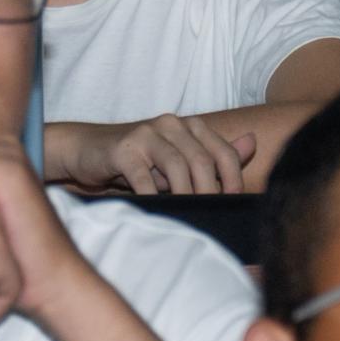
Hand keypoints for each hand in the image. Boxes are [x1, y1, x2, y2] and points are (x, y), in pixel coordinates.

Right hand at [46, 113, 256, 196]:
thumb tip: (252, 142)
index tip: (233, 204)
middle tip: (211, 216)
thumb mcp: (177, 158)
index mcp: (189, 125)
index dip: (233, 180)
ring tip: (189, 215)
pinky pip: (144, 177)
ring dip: (185, 195)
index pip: (223, 152)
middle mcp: (170, 124)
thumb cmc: (137, 160)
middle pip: (202, 160)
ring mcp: (146, 134)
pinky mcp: (123, 149)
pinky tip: (156, 210)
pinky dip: (153, 196)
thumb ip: (213, 153)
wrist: (87, 151)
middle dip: (210, 191)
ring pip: (177, 165)